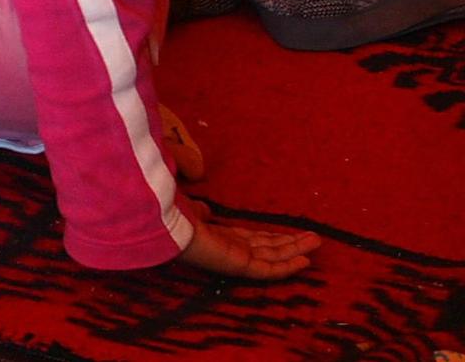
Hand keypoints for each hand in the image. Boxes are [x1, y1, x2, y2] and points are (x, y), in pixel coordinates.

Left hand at [176, 211, 318, 279]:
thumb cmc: (173, 213)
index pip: (251, 240)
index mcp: (218, 237)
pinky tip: (305, 262)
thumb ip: (199, 212)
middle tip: (313, 239)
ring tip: (316, 243)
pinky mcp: (238, 266)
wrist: (163, 223)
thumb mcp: (190, 210)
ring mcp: (235, 259)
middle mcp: (230, 250)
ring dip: (295, 251)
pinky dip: (287, 266)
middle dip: (290, 244)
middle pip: (267, 248)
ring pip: (272, 256)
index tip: (289, 236)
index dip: (271, 238)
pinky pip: (268, 268)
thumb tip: (205, 210)